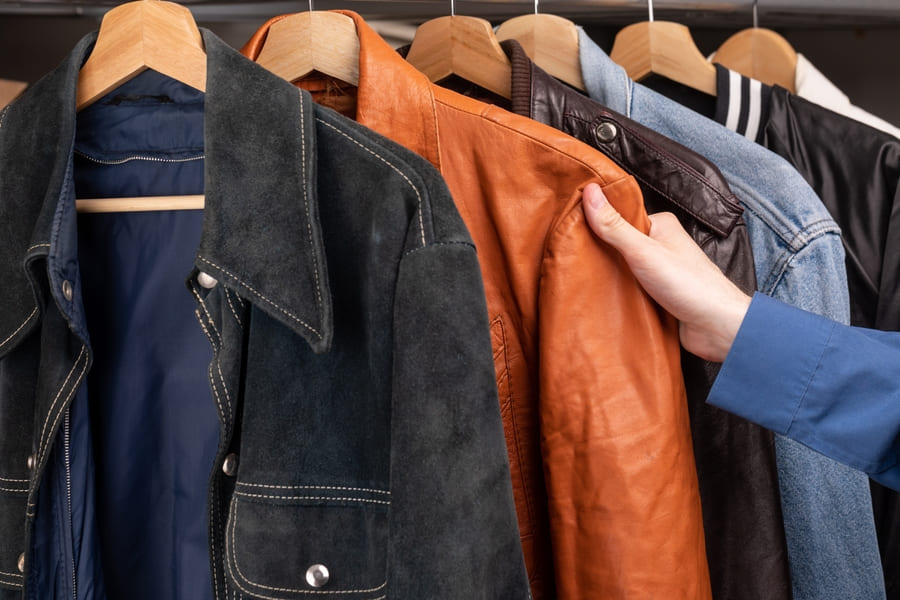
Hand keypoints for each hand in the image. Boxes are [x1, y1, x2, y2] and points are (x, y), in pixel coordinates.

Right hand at [582, 183, 751, 362]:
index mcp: (661, 225)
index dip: (597, 224)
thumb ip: (614, 225)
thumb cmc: (689, 285)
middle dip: (601, 254)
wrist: (718, 328)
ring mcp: (660, 271)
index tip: (573, 231)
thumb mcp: (643, 251)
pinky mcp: (659, 295)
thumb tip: (590, 192)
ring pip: (624, 269)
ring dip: (610, 278)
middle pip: (620, 245)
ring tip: (586, 281)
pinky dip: (620, 294)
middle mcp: (662, 245)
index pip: (620, 218)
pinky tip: (604, 298)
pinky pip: (632, 290)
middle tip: (576, 259)